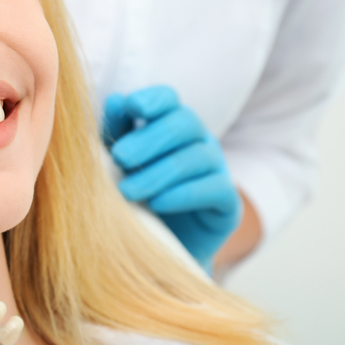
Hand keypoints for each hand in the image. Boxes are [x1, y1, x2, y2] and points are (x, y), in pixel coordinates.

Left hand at [103, 86, 240, 271]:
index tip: (132, 105)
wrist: (161, 246)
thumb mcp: (120, 164)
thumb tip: (116, 100)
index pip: (169, 99)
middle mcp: (199, 141)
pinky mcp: (228, 202)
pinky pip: (213, 189)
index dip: (154, 98)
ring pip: (196, 158)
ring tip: (126, 191)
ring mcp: (217, 169)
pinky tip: (156, 204)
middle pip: (184, 123)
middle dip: (149, 139)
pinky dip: (183, 194)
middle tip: (120, 157)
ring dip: (158, 173)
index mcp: (170, 125)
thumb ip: (117, 133)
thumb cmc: (136, 196)